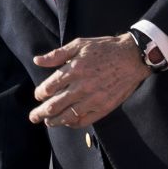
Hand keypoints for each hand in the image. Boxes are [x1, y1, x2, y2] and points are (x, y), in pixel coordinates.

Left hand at [30, 33, 150, 128]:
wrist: (133, 57)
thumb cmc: (106, 49)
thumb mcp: (80, 44)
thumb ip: (57, 54)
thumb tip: (37, 61)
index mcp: (73, 70)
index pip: (48, 89)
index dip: (40, 94)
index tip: (39, 95)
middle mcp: (81, 87)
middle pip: (53, 106)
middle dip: (40, 113)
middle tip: (33, 117)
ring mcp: (93, 99)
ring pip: (67, 116)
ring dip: (54, 121)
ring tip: (48, 122)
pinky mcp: (104, 106)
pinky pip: (84, 120)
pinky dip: (73, 123)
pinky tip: (68, 122)